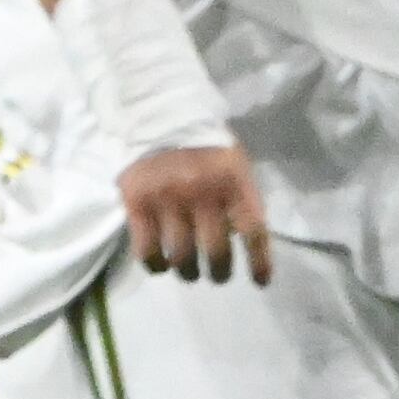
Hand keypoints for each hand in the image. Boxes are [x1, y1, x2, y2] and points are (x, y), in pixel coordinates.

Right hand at [119, 141, 271, 284]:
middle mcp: (202, 193)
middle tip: (218, 275)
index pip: (253, 232)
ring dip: (188, 272)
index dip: (259, 262)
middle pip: (217, 252)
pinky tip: (161, 264)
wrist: (157, 117)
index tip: (260, 282)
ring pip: (182, 257)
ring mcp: (168, 200)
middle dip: (220, 272)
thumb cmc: (204, 146)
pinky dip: (156, 265)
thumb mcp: (234, 164)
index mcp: (233, 182)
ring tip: (189, 271)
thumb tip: (245, 241)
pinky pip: (148, 250)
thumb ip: (241, 198)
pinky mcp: (138, 204)